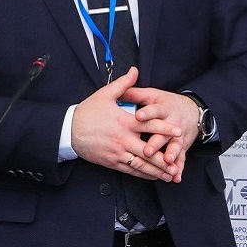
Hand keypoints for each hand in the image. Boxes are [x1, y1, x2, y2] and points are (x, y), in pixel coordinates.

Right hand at [71, 67, 182, 181]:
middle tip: (178, 161)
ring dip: (157, 170)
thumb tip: (135, 70)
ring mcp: (118, 152)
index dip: (165, 128)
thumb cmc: (87, 112)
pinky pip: (131, 170)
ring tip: (170, 174)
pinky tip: (153, 176)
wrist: (68, 130)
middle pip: (148, 150)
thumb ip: (123, 84)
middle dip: (165, 157)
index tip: (178, 131)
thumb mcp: (105, 94)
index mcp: (124, 121)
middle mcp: (123, 139)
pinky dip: (143, 174)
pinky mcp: (112, 162)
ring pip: (141, 164)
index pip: (149, 125)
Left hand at [118, 86, 200, 182]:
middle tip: (147, 150)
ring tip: (167, 162)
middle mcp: (172, 122)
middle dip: (156, 141)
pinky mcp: (182, 147)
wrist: (191, 111)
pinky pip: (181, 158)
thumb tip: (119, 90)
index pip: (154, 109)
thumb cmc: (167, 103)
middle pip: (164, 132)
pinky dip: (179, 168)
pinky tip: (175, 176)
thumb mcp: (153, 95)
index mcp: (163, 108)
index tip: (138, 116)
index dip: (147, 112)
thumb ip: (136, 94)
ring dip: (171, 154)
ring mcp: (178, 136)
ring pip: (174, 146)